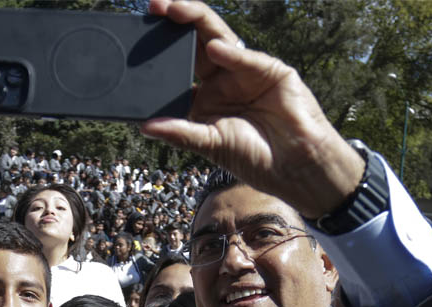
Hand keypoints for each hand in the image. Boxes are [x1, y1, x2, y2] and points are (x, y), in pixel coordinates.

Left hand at [140, 0, 364, 218]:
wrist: (294, 166)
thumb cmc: (253, 157)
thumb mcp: (209, 144)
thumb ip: (179, 133)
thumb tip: (144, 126)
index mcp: (205, 95)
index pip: (178, 66)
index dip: (160, 52)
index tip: (137, 39)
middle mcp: (223, 78)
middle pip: (195, 43)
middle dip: (175, 21)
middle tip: (154, 5)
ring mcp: (245, 71)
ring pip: (219, 38)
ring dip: (197, 20)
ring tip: (175, 9)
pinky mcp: (270, 70)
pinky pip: (246, 59)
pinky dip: (231, 54)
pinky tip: (215, 48)